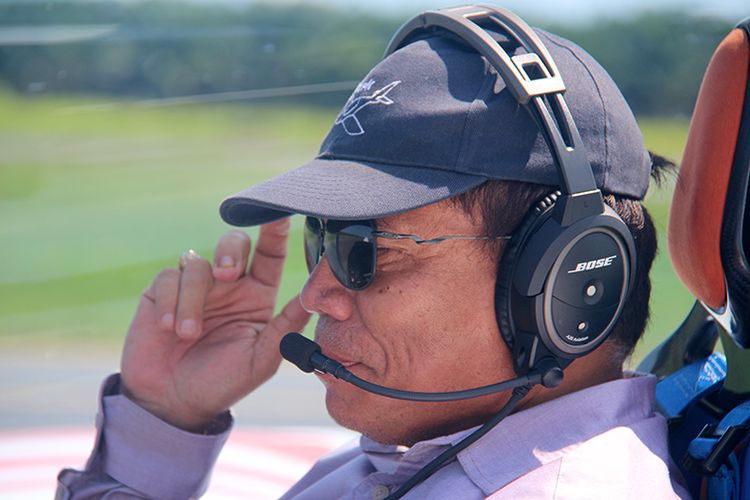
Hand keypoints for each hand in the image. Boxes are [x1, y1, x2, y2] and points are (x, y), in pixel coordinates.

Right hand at [120, 219, 310, 430]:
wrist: (173, 403)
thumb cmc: (223, 382)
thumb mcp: (261, 359)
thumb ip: (286, 328)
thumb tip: (313, 299)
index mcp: (257, 295)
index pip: (270, 254)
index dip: (275, 231)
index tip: (280, 212)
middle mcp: (228, 285)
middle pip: (234, 242)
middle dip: (231, 252)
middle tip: (228, 276)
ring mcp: (195, 287)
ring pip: (197, 262)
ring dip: (193, 298)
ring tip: (188, 334)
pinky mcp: (161, 292)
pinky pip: (168, 277)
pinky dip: (169, 302)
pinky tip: (168, 329)